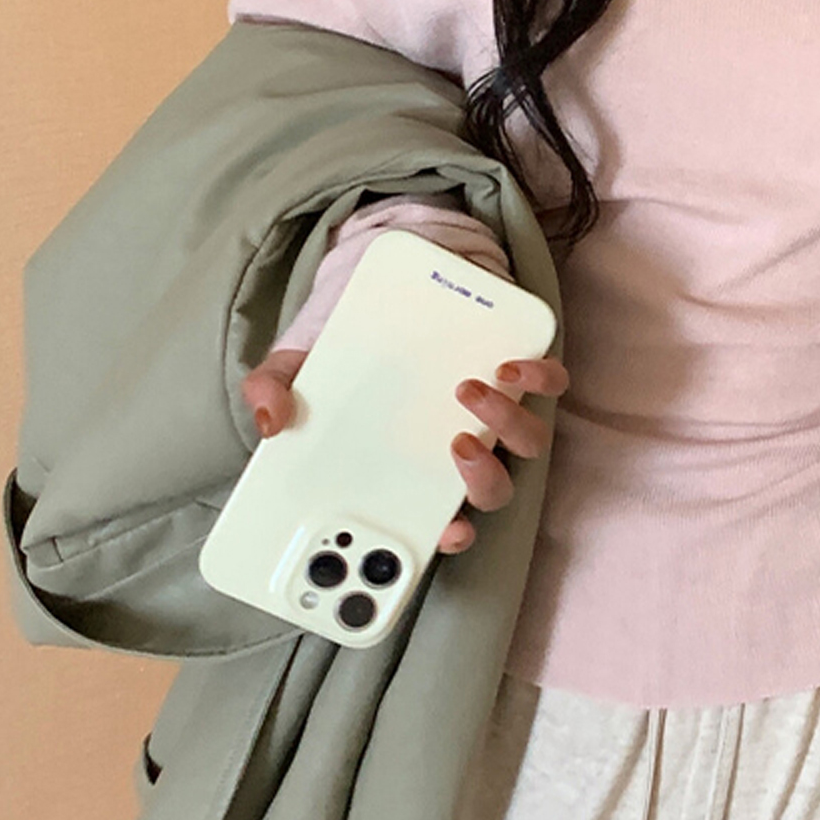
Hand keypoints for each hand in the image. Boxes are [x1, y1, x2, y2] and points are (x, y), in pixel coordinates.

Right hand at [238, 350, 570, 554]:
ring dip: (507, 424)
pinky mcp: (521, 366)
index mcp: (418, 468)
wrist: (393, 281)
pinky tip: (510, 365)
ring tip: (469, 391)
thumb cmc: (347, 344)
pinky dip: (540, 376)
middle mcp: (466, 448)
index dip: (449, 538)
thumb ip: (275, 391)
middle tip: (455, 449)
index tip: (446, 536)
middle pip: (493, 489)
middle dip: (481, 480)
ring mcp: (498, 410)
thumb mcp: (300, 366)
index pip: (441, 519)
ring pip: (527, 441)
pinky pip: (550, 382)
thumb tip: (269, 422)